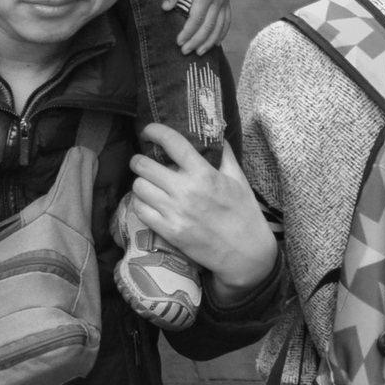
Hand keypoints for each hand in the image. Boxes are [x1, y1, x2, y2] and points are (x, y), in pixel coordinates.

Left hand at [126, 125, 274, 291]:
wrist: (246, 254)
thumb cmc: (244, 213)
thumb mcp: (239, 179)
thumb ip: (225, 154)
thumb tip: (215, 132)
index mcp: (203, 174)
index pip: (171, 142)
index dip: (155, 131)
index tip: (149, 130)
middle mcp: (185, 191)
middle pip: (144, 165)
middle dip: (140, 160)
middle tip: (143, 161)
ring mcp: (174, 213)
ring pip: (138, 187)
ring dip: (140, 182)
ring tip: (147, 183)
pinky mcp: (168, 231)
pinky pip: (140, 210)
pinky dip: (140, 203)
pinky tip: (148, 201)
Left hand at [164, 0, 232, 53]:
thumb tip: (165, 8)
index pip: (197, 19)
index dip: (188, 32)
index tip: (178, 42)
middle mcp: (218, 1)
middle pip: (208, 27)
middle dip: (196, 42)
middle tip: (184, 52)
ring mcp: (224, 2)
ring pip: (219, 27)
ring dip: (209, 42)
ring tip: (199, 53)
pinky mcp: (227, 2)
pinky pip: (226, 22)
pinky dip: (221, 34)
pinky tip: (215, 43)